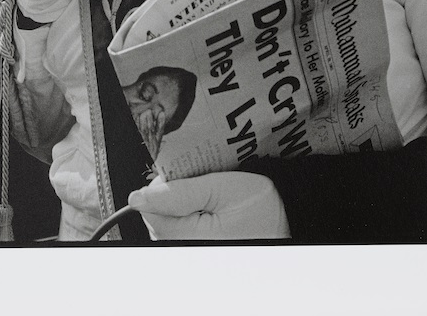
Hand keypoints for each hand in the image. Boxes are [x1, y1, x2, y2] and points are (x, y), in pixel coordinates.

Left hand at [128, 171, 289, 240]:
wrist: (288, 221)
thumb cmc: (261, 207)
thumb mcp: (220, 188)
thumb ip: (179, 192)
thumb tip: (138, 197)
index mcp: (189, 238)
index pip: (150, 209)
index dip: (163, 186)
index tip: (184, 175)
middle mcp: (186, 250)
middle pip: (155, 217)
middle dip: (170, 194)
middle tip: (200, 182)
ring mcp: (192, 251)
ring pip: (166, 223)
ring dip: (179, 204)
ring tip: (207, 195)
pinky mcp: (197, 248)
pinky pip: (179, 229)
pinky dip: (187, 214)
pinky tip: (207, 207)